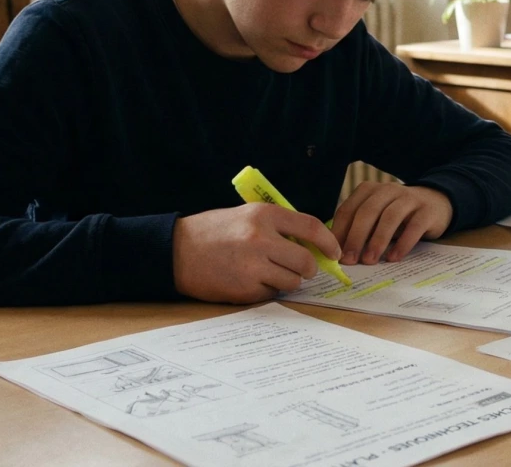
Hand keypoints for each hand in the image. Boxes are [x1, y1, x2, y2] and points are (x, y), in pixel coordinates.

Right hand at [172, 204, 340, 303]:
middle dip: (308, 268)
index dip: (329, 242)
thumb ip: (278, 226)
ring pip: (293, 281)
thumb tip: (312, 246)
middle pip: (306, 261)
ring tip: (270, 273)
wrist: (176, 251)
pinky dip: (268, 290)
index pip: (311, 227)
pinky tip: (251, 280)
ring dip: (288, 280)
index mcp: (264, 215)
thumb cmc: (214, 231)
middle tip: (301, 268)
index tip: (334, 253)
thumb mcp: (246, 215)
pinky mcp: (245, 289)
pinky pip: (272, 294)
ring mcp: (253, 266)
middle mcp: (261, 239)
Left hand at [331, 182, 451, 264]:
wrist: (436, 202)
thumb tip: (339, 253)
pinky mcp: (427, 210)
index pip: (349, 209)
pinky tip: (394, 257)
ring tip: (370, 260)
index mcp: (369, 190)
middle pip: (368, 211)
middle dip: (356, 237)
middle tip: (350, 260)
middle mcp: (388, 190)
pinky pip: (414, 226)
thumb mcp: (377, 217)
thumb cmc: (398, 215)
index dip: (340, 232)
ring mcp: (409, 198)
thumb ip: (360, 229)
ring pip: (390, 217)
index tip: (335, 254)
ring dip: (377, 240)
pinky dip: (403, 243)